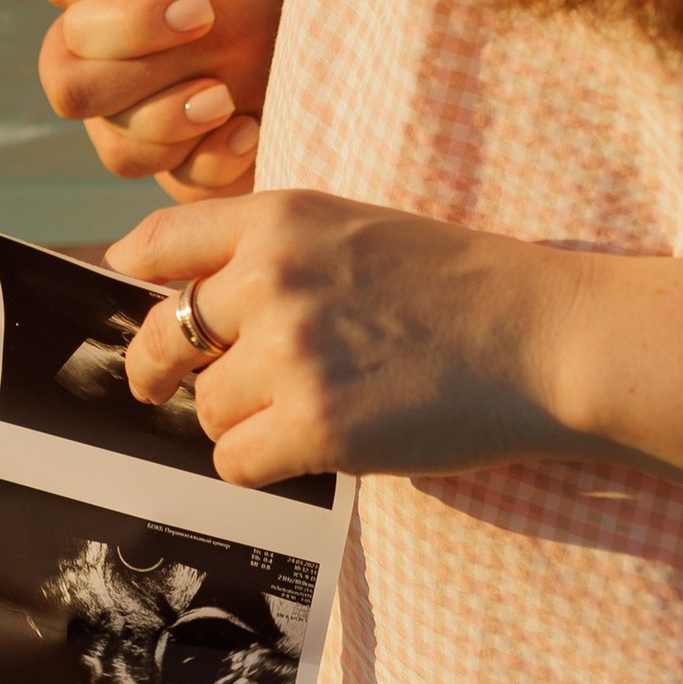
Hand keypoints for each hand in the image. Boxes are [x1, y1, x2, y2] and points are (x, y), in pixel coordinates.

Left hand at [105, 189, 592, 492]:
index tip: (142, 306)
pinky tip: (315, 448)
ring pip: (206, 409)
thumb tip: (193, 302)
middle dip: (157, 370)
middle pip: (162, 335)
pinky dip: (264, 465)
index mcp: (281, 218)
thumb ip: (278, 254)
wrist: (545, 338)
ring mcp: (291, 354)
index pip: (159, 244)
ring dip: (242, 422)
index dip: (137, 280)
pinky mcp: (314, 425)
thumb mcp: (358, 232)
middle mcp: (272, 278)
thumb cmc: (463, 290)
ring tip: (306, 412)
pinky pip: (236, 462)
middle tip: (162, 389)